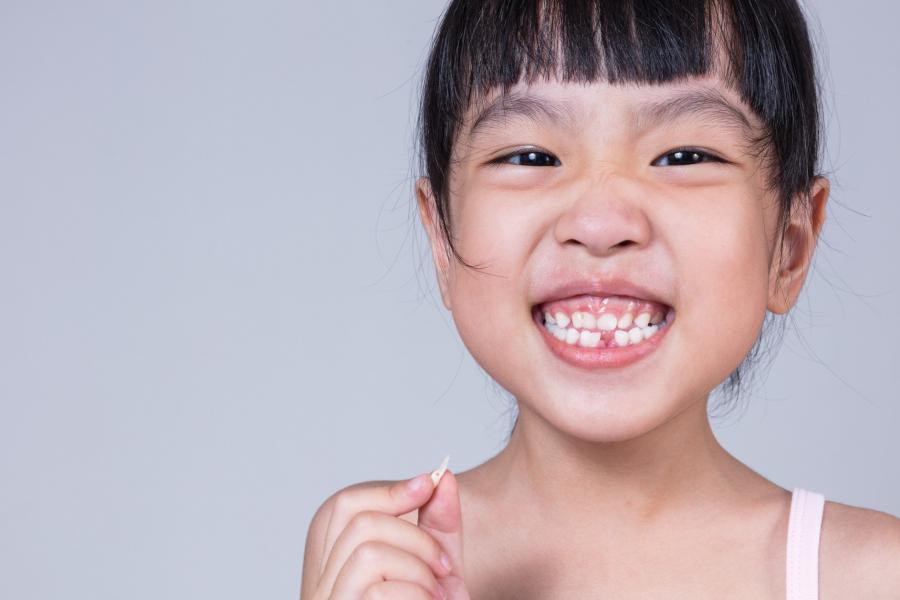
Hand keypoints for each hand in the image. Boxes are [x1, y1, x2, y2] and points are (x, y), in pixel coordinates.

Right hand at [310, 466, 469, 599]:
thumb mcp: (436, 564)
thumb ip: (438, 522)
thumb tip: (440, 476)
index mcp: (335, 561)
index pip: (344, 505)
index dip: (388, 490)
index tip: (427, 486)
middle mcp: (319, 582)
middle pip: (356, 521)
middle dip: (413, 533)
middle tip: (445, 565)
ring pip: (369, 552)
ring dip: (419, 566)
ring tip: (440, 592)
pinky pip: (378, 589)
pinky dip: (417, 592)